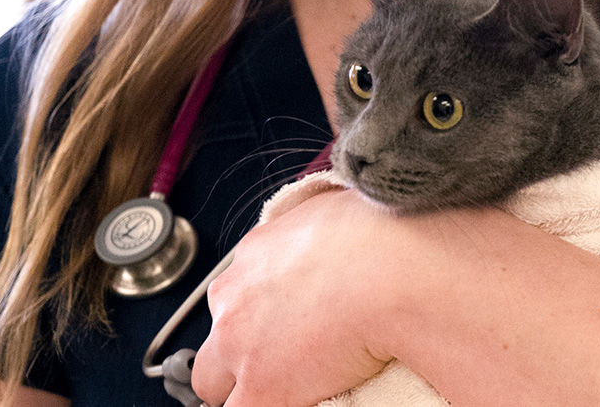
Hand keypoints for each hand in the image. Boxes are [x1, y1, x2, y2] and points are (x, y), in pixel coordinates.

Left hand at [190, 187, 407, 406]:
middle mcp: (234, 298)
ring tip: (280, 386)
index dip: (255, 313)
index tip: (276, 321)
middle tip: (272, 360)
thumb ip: (309, 234)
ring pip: (213, 385)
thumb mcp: (328, 211)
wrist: (386, 271)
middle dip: (234, 353)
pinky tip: (293, 401)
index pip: (235, 293)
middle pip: (214, 340)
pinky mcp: (262, 388)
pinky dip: (263, 405)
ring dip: (242, 387)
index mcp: (252, 253)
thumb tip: (324, 238)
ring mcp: (241, 346)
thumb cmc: (371, 233)